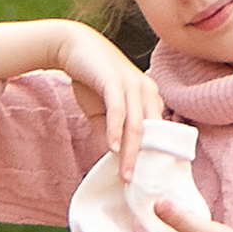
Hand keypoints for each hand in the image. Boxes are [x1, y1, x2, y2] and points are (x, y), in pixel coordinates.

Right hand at [0, 18, 162, 177]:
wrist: (73, 46)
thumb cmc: (91, 78)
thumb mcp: (102, 111)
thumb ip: (109, 132)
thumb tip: (112, 158)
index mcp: (150, 97)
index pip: (159, 132)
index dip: (155, 156)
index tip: (149, 179)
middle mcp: (148, 90)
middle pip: (152, 133)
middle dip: (146, 161)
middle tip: (140, 185)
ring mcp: (133, 84)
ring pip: (137, 126)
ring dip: (131, 152)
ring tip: (126, 175)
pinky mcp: (115, 80)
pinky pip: (119, 111)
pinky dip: (115, 131)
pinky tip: (110, 149)